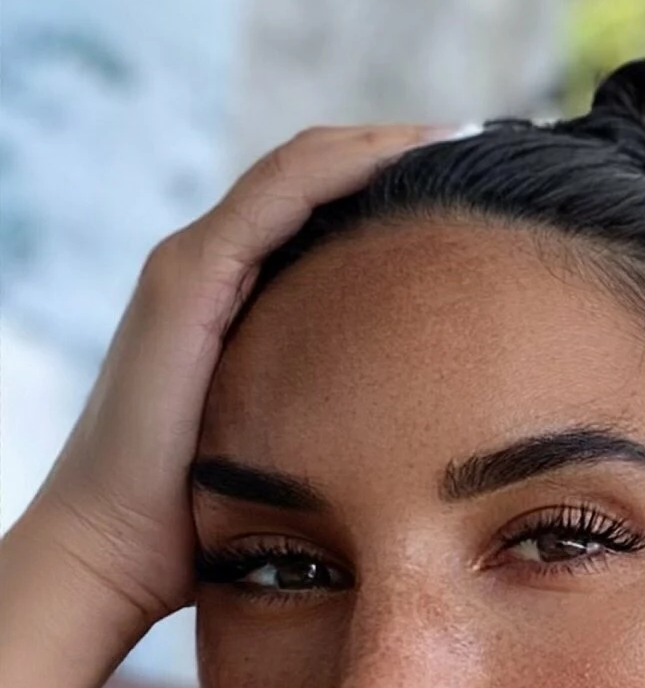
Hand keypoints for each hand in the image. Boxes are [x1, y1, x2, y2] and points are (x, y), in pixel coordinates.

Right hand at [20, 124, 441, 638]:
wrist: (114, 551)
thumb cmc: (204, 514)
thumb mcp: (295, 436)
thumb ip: (340, 403)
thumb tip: (430, 414)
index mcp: (233, 290)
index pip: (319, 200)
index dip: (393, 176)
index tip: (478, 175)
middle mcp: (208, 260)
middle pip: (316, 169)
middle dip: (399, 147)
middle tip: (486, 141)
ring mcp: (192, 263)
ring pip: (300, 166)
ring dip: (383, 143)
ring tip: (464, 135)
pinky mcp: (187, 280)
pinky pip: (276, 197)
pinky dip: (344, 168)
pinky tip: (407, 159)